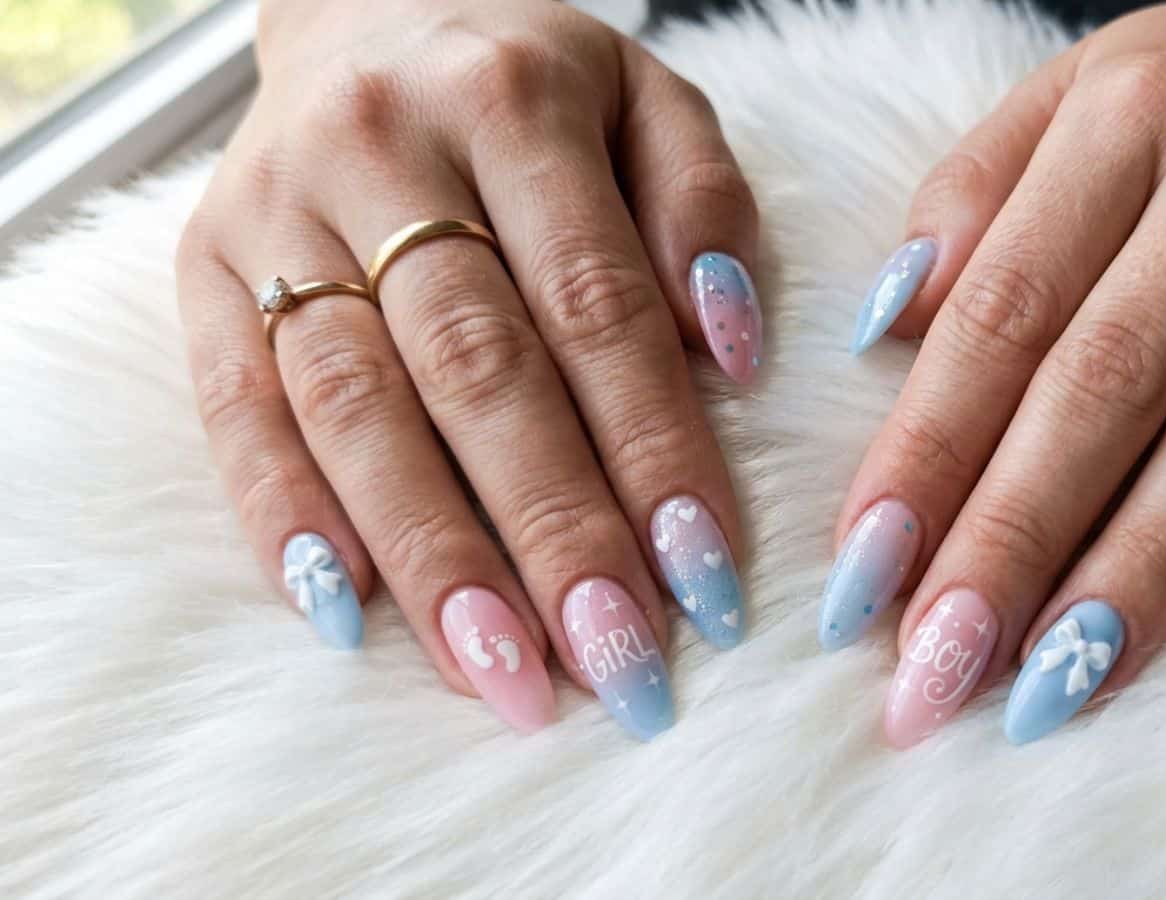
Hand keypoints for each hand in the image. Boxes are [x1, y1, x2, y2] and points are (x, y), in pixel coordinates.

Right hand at [178, 0, 761, 738]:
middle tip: (616, 661)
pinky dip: (285, 515)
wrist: (368, 14)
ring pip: (354, 404)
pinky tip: (344, 615)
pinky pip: (234, 404)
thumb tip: (730, 353)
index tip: (706, 578)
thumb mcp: (649, 97)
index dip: (654, 450)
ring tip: (501, 674)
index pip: (596, 306)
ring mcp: (276, 210)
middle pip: (476, 370)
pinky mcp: (203, 266)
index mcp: (513, 101)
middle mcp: (382, 150)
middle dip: (551, 532)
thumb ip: (703, 206)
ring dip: (431, 556)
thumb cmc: (533, 84)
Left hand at [821, 0, 1165, 745]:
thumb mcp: (1075, 92)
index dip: (928, 450)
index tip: (864, 571)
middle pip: (1111, 382)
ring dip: (1145, 568)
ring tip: (1059, 683)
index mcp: (1125, 115)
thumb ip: (972, 197)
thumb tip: (887, 326)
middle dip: (1015, 540)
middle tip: (941, 669)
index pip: (1005, 309)